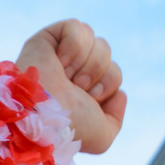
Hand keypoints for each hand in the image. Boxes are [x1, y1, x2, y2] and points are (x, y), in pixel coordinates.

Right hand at [15, 19, 125, 154]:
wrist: (44, 116)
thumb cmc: (70, 128)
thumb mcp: (101, 137)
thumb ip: (115, 120)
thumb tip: (120, 94)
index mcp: (82, 91)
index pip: (113, 72)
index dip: (108, 84)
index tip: (88, 99)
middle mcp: (71, 72)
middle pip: (106, 52)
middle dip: (96, 73)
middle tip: (76, 88)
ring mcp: (57, 54)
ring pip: (95, 40)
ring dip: (86, 63)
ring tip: (64, 77)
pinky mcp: (45, 39)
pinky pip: (77, 27)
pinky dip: (73, 46)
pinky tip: (58, 62)